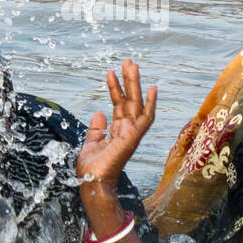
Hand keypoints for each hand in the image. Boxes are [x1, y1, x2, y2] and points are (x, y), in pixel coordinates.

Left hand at [76, 59, 156, 191]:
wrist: (93, 181)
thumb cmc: (91, 168)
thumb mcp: (91, 142)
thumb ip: (97, 128)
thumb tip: (99, 113)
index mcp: (117, 131)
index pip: (118, 105)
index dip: (115, 88)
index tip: (111, 72)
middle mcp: (127, 130)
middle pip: (130, 100)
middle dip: (128, 80)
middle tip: (128, 61)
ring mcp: (132, 133)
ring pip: (136, 103)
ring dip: (135, 84)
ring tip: (131, 64)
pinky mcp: (133, 137)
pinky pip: (146, 118)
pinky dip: (150, 103)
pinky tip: (152, 88)